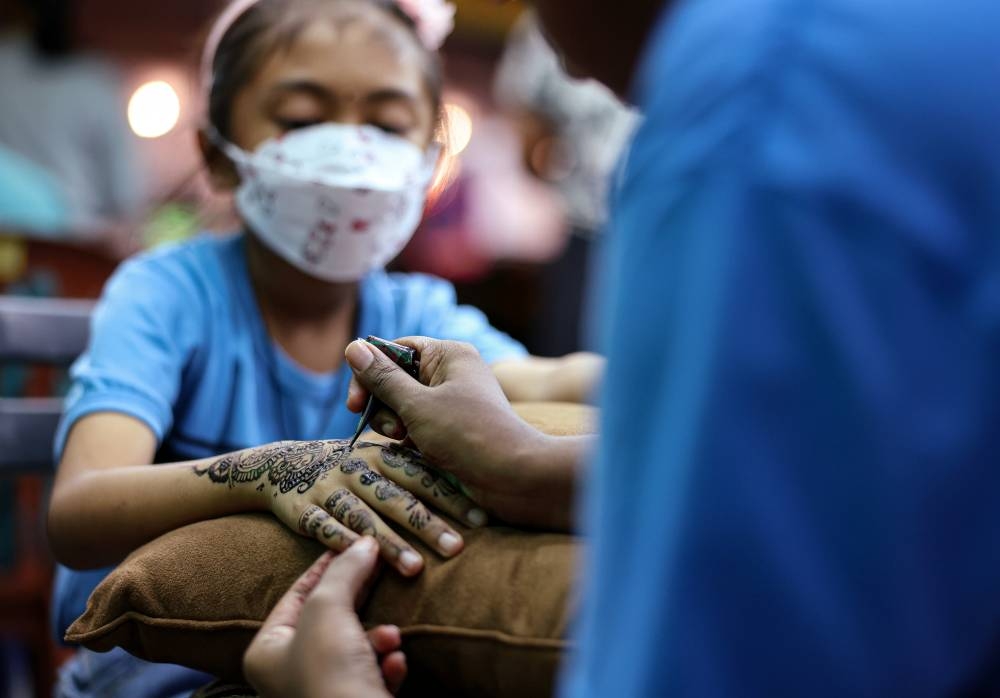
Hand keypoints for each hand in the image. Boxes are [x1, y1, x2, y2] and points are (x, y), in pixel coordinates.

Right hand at [193, 439, 485, 575]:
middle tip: (458, 549)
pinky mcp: (302, 509)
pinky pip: (322, 528)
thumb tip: (473, 483)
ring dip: (390, 544)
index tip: (481, 519)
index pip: (423, 476)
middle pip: (398, 499)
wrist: (285, 465)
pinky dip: (340, 544)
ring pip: (363, 518)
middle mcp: (357, 470)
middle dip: (428, 525)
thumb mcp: (382, 459)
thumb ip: (419, 469)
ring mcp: (329, 489)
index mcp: (382, 455)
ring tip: (416, 570)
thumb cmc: (353, 468)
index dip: (451, 497)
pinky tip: (359, 562)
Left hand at [244, 540, 404, 697]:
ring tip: (389, 637)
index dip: (326, 566)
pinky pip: (376, 670)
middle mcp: (292, 671)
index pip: (297, 594)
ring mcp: (325, 689)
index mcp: (268, 651)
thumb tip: (364, 543)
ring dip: (378, 636)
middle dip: (359, 597)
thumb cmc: (329, 674)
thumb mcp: (328, 609)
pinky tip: (395, 662)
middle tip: (380, 565)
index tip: (354, 543)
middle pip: (330, 616)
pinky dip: (388, 662)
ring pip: (357, 644)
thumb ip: (344, 572)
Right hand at [344, 338, 580, 527]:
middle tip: (387, 428)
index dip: (371, 372)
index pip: (396, 349)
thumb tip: (352, 347)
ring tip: (403, 439)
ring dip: (394, 423)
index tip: (354, 403)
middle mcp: (451, 373)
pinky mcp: (452, 427)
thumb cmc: (468, 435)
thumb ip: (383, 379)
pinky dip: (409, 437)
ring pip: (403, 405)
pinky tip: (412, 450)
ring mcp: (452, 401)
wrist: (514, 476)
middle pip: (396, 377)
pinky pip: (417, 424)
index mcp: (449, 354)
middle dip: (383, 404)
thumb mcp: (417, 406)